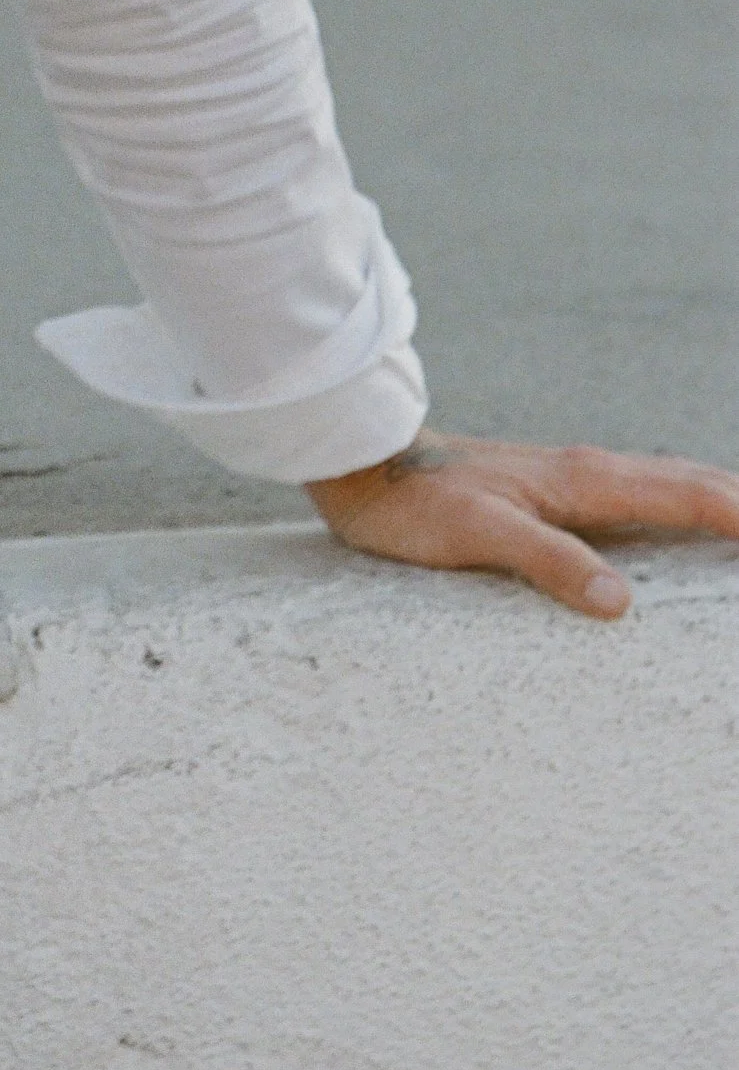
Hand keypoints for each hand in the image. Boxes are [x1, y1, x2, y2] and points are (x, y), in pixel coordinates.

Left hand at [306, 434, 738, 617]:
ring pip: (663, 487)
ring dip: (712, 504)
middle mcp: (587, 474)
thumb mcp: (479, 534)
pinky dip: (673, 511)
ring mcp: (570, 482)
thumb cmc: (415, 503)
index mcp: (584, 480)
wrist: (365, 466)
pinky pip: (633, 500)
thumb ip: (549, 561)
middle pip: (689, 483)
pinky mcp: (549, 495)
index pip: (688, 493)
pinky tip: (670, 535)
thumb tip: (621, 602)